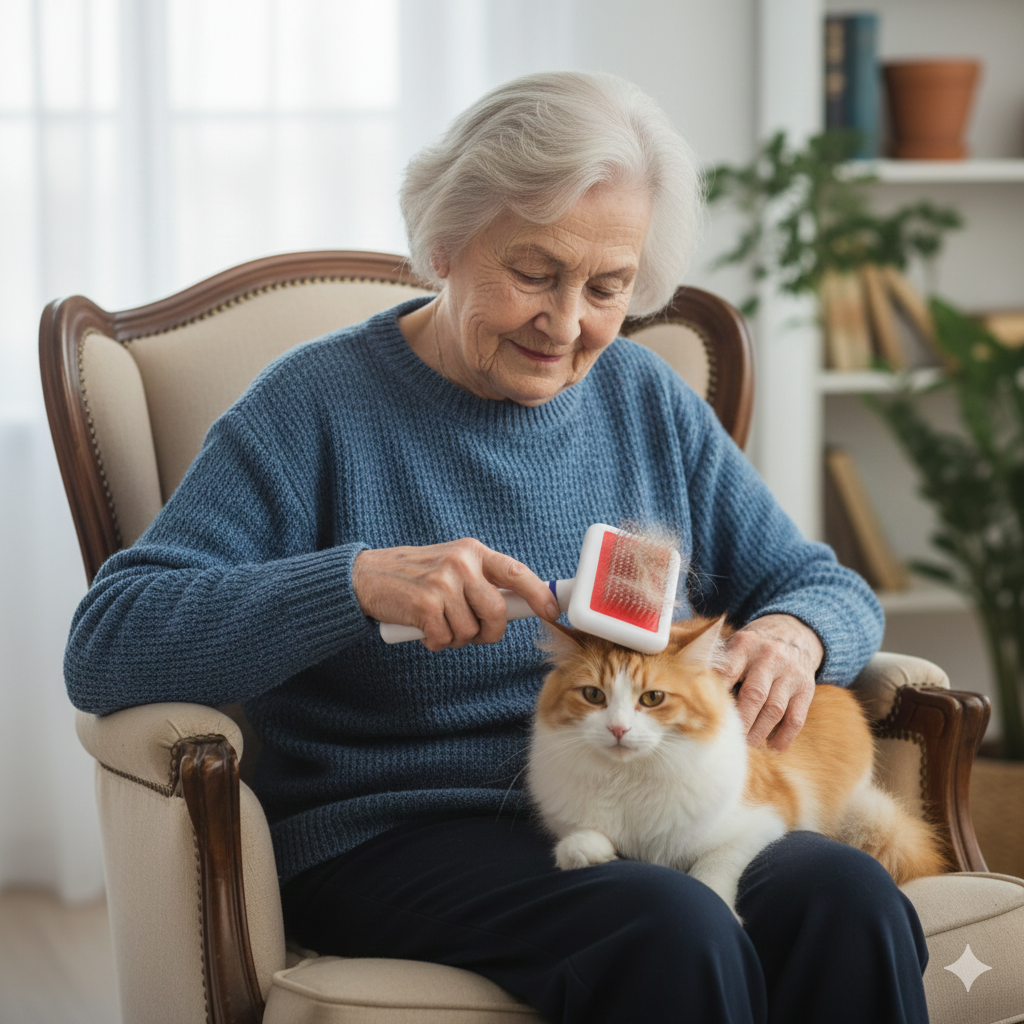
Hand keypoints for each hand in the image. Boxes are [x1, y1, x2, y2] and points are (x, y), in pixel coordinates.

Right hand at [352, 538, 560, 650]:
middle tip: (473, 633)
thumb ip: (481, 580)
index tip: (552, 611)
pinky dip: (436, 643)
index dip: (539, 594)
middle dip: (490, 632)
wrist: (367, 576)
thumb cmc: (415, 576)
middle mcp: (461, 562)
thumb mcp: (452, 565)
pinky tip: (423, 629)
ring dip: (457, 638)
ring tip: (439, 624)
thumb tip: (521, 606)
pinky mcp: (425, 604)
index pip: (516, 573)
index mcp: (472, 551)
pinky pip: (446, 639)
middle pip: (498, 611)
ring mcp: (443, 582)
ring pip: (471, 631)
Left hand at [720, 614, 823, 751]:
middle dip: (740, 721)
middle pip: (754, 695)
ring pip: (774, 710)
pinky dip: (784, 736)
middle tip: (728, 738)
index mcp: (745, 644)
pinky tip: (773, 747)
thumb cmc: (754, 645)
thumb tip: (693, 692)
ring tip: (747, 744)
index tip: (707, 714)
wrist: (793, 631)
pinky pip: (796, 718)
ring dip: (759, 732)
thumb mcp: (736, 643)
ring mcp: (790, 673)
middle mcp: (769, 657)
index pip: (729, 672)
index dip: (718, 695)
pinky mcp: (806, 688)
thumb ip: (718, 663)